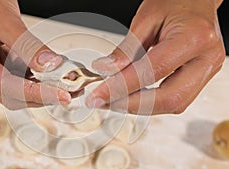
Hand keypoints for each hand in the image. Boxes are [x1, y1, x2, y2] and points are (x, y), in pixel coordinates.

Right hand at [0, 0, 70, 108]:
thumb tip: (50, 66)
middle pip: (10, 95)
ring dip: (40, 89)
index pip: (4, 86)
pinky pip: (18, 78)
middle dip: (40, 96)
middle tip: (66, 92)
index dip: (35, 94)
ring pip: (16, 90)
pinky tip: (50, 75)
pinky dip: (36, 79)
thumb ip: (29, 46)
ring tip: (62, 83)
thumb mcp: (6, 19)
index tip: (60, 95)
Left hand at [87, 0, 224, 114]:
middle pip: (169, 98)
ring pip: (174, 104)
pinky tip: (132, 97)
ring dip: (141, 107)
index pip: (152, 72)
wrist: (197, 0)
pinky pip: (177, 99)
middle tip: (104, 103)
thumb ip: (127, 49)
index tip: (98, 95)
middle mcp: (206, 58)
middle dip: (132, 105)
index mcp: (194, 38)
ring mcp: (207, 70)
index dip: (121, 87)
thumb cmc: (175, 2)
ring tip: (114, 101)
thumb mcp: (146, 19)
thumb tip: (106, 70)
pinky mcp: (202, 76)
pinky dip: (152, 102)